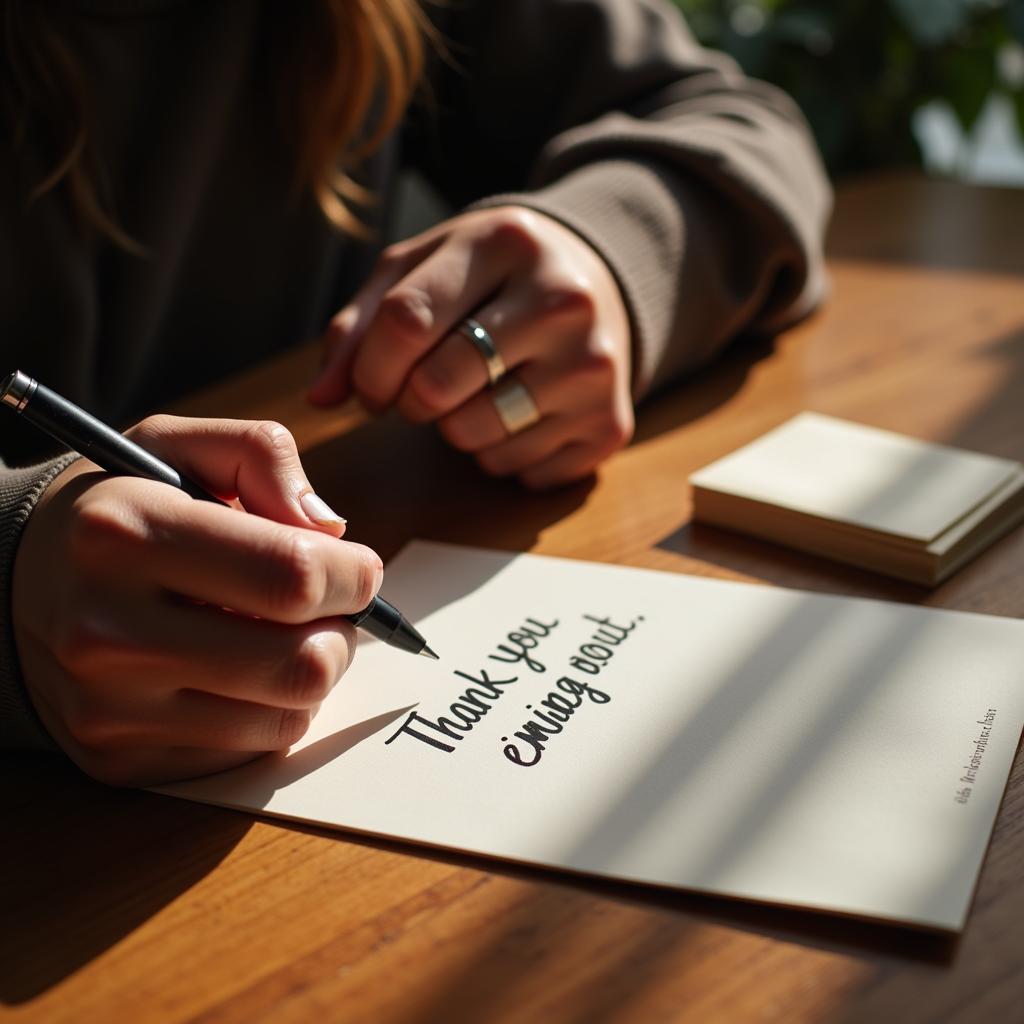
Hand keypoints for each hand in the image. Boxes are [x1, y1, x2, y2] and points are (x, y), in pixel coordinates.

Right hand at [12, 416, 382, 786]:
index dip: (353, 575)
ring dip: (312, 674)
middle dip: (344, 633)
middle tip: (333, 610)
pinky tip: (241, 673)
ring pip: (285, 716)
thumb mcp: (176, 444)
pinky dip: (271, 711)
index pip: (290, 576)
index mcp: (125, 534)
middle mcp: (107, 630)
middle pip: (299, 663)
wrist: (12, 585)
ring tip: (285, 635)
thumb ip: (261, 456)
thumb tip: (330, 529)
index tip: (359, 567)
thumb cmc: (118, 508)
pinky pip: (248, 750)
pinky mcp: (119, 759)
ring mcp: (109, 707)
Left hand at [308, 206, 634, 487]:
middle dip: (410, 401)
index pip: (406, 321)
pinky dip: (501, 454)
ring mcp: (594, 367)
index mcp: (507, 243)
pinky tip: (520, 415)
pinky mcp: (610, 425)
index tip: (369, 386)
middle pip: (437, 386)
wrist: (599, 284)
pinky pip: (517, 469)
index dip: (368, 369)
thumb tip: (321, 398)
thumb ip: (362, 324)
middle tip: (423, 391)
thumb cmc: (493, 279)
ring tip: (478, 395)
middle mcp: (562, 301)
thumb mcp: (426, 270)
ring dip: (456, 430)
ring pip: (475, 436)